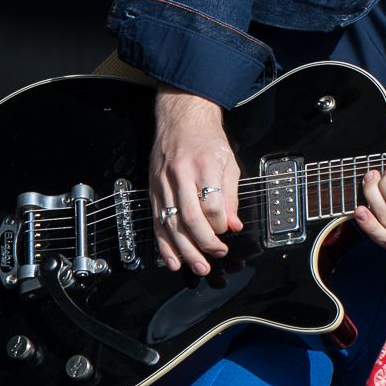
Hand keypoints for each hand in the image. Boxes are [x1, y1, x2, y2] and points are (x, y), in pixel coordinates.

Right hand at [150, 88, 242, 274]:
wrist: (181, 117)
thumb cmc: (207, 138)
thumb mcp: (228, 160)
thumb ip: (231, 194)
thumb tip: (233, 225)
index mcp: (204, 165)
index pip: (212, 204)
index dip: (221, 224)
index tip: (228, 231)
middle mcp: (180, 175)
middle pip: (191, 219)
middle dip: (205, 243)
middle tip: (217, 256)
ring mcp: (163, 184)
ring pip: (172, 225)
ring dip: (185, 251)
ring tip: (198, 267)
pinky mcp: (152, 191)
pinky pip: (157, 223)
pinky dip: (164, 245)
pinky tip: (173, 261)